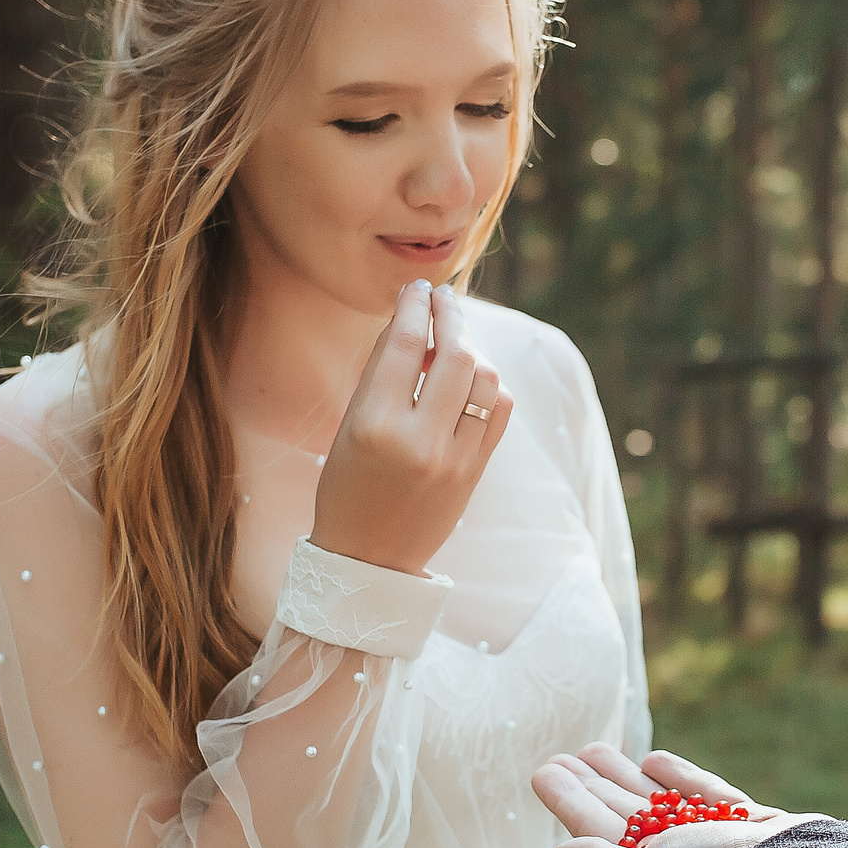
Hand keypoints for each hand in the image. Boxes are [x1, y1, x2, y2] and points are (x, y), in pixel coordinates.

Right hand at [311, 281, 511, 577]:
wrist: (369, 559)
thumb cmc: (347, 486)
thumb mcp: (349, 426)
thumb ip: (382, 374)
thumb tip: (414, 318)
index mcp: (372, 425)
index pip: (406, 344)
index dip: (416, 305)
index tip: (418, 288)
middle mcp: (418, 441)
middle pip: (456, 354)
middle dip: (453, 315)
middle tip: (444, 299)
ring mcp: (453, 459)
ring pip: (486, 379)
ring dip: (475, 350)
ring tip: (456, 344)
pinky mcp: (475, 472)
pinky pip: (500, 410)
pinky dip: (490, 385)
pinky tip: (472, 380)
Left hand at [532, 744, 822, 847]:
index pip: (595, 833)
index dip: (568, 802)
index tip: (543, 771)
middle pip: (621, 817)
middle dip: (589, 787)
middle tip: (560, 756)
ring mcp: (711, 842)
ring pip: (656, 804)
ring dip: (623, 778)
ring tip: (593, 749)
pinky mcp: (743, 823)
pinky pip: (702, 795)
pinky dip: (677, 778)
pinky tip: (651, 760)